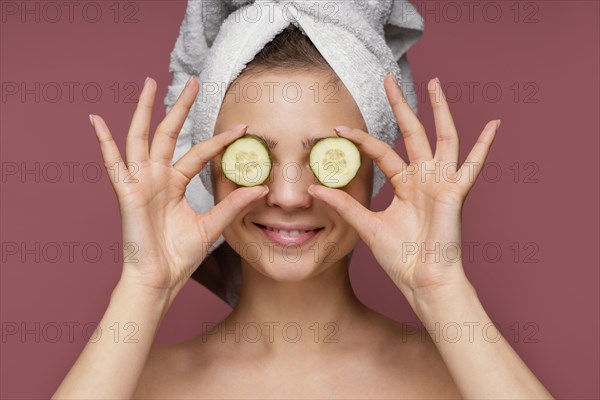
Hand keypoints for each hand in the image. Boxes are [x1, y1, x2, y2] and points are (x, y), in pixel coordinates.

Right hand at [89, 76, 267, 293]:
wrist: (160, 279)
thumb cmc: (180, 256)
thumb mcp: (212, 226)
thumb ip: (233, 205)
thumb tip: (261, 189)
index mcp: (176, 184)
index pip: (199, 153)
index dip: (220, 140)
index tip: (242, 127)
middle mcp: (158, 177)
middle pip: (169, 133)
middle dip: (180, 107)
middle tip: (193, 82)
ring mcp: (141, 182)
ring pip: (141, 137)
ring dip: (144, 110)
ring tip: (150, 83)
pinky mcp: (127, 192)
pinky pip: (113, 163)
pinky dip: (103, 142)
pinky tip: (95, 120)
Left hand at [307, 75, 498, 307]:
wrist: (422, 280)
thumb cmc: (401, 257)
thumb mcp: (366, 226)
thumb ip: (344, 205)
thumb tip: (315, 188)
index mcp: (405, 185)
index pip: (383, 152)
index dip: (361, 140)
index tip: (339, 129)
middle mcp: (424, 178)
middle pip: (412, 132)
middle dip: (401, 105)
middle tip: (388, 79)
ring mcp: (442, 182)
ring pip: (443, 137)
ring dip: (439, 110)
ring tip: (434, 83)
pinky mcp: (456, 192)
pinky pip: (473, 165)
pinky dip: (485, 145)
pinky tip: (494, 125)